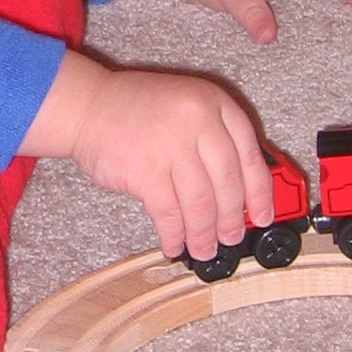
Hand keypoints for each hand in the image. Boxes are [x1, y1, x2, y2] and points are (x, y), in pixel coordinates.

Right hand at [22, 52, 272, 258]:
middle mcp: (197, 121)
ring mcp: (171, 145)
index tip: (264, 214)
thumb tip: (240, 192)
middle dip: (232, 219)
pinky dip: (174, 234)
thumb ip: (214, 138)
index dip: (260, 192)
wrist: (87, 105)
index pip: (250, 154)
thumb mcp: (186, 106)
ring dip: (204, 234)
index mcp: (213, 102)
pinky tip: (175, 244)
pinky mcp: (146, 171)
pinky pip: (169, 214)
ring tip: (204, 249)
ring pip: (201, 203)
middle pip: (228, 183)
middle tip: (231, 237)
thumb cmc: (136, 109)